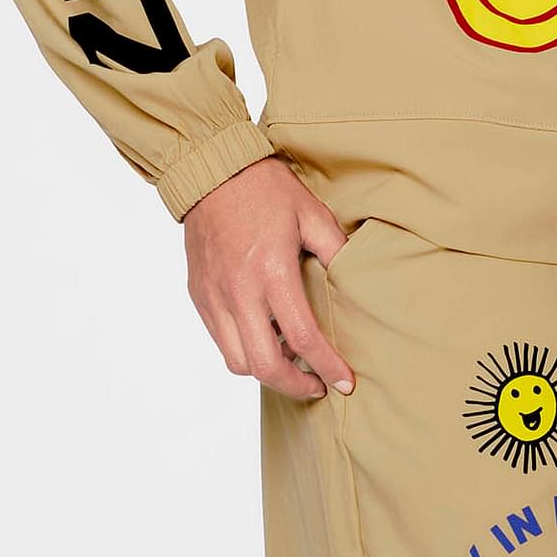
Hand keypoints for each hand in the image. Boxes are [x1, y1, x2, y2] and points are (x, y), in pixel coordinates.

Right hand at [182, 156, 356, 400]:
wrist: (211, 171)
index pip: (302, 337)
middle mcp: (239, 292)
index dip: (327, 366)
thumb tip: (357, 283)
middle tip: (317, 385)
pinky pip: (220, 340)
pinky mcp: (200, 295)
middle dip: (295, 385)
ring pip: (237, 361)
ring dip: (266, 371)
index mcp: (271, 272)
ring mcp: (214, 297)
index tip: (344, 382)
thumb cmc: (264, 188)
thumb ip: (336, 251)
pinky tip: (264, 336)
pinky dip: (244, 350)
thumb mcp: (311, 213)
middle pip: (264, 366)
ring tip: (291, 359)